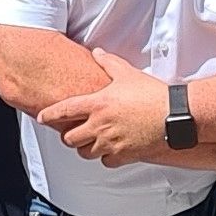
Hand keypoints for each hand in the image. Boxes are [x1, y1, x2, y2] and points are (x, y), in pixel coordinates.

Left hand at [40, 49, 169, 166]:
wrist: (174, 115)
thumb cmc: (152, 94)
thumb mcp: (127, 73)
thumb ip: (108, 62)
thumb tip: (97, 52)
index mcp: (97, 104)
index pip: (63, 111)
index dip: (49, 115)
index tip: (41, 117)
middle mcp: (100, 125)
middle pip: (70, 139)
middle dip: (69, 136)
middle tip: (73, 132)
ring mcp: (111, 143)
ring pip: (85, 153)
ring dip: (86, 148)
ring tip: (91, 141)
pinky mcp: (124, 155)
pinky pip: (106, 162)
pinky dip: (106, 158)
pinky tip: (111, 149)